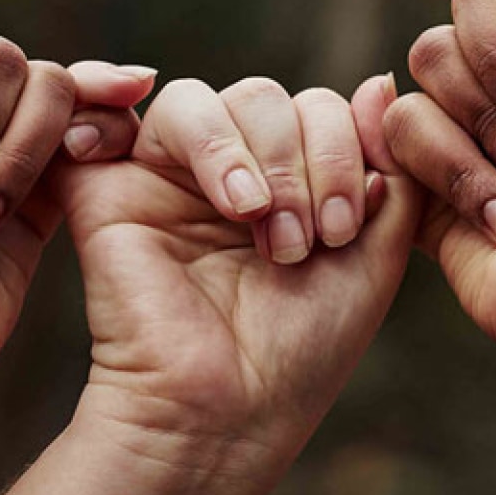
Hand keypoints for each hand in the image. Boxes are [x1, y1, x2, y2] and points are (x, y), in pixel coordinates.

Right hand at [45, 74, 418, 452]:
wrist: (229, 412)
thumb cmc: (305, 344)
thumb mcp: (377, 248)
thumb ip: (388, 166)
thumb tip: (380, 82)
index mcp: (289, 178)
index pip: (321, 106)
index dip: (345, 148)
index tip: (348, 224)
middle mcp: (229, 169)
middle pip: (267, 95)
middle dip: (302, 157)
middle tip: (307, 237)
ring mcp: (167, 178)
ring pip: (211, 99)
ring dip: (253, 154)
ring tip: (261, 223)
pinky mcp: (106, 192)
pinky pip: (128, 120)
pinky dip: (189, 138)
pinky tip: (224, 195)